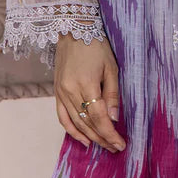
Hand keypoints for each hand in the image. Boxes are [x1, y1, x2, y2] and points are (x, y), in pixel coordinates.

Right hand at [54, 32, 125, 153]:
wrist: (73, 30)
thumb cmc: (96, 46)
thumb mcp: (111, 67)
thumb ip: (112, 93)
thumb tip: (114, 119)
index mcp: (86, 84)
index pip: (99, 117)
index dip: (110, 133)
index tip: (120, 144)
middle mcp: (70, 91)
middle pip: (87, 123)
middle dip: (102, 138)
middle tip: (115, 148)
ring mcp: (61, 93)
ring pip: (75, 123)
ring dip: (90, 137)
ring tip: (103, 146)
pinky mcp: (56, 92)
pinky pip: (63, 117)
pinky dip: (72, 130)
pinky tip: (83, 139)